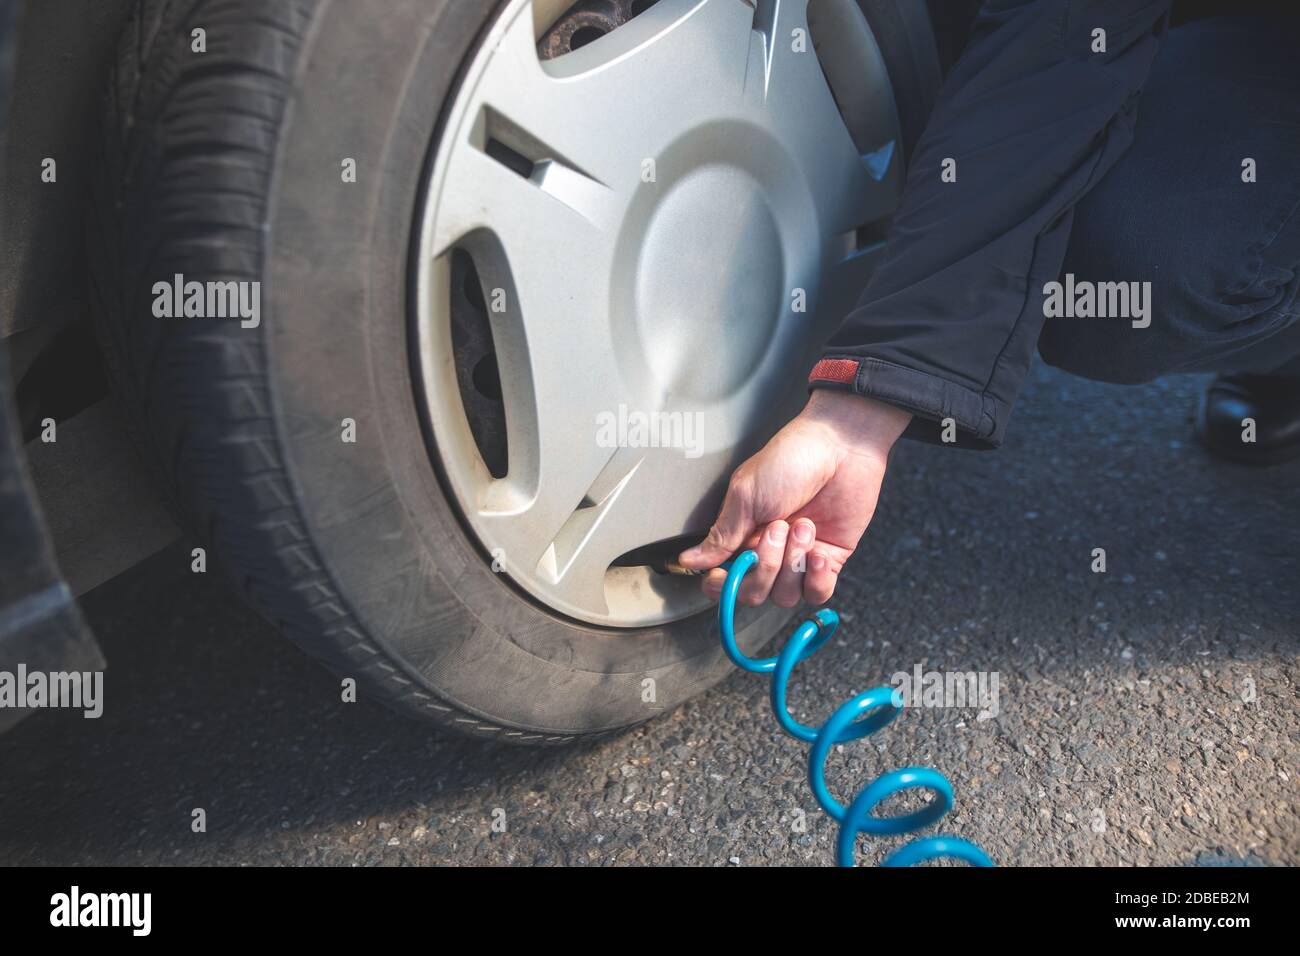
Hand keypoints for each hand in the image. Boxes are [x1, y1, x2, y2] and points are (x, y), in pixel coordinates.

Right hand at [676, 390, 910, 606]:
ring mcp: (798, 558)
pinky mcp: (829, 560)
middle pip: (754, 593)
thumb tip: (689, 560)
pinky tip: (818, 551)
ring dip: (792, 563)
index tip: (724, 574)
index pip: (724, 579)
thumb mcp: (746, 496)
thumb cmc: (790, 459)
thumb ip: (721, 535)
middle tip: (777, 527)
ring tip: (803, 526)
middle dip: (765, 567)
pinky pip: (817, 593)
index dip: (722, 586)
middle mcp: (768, 552)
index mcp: (742, 536)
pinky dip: (817, 579)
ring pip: (785, 596)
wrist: (841, 447)